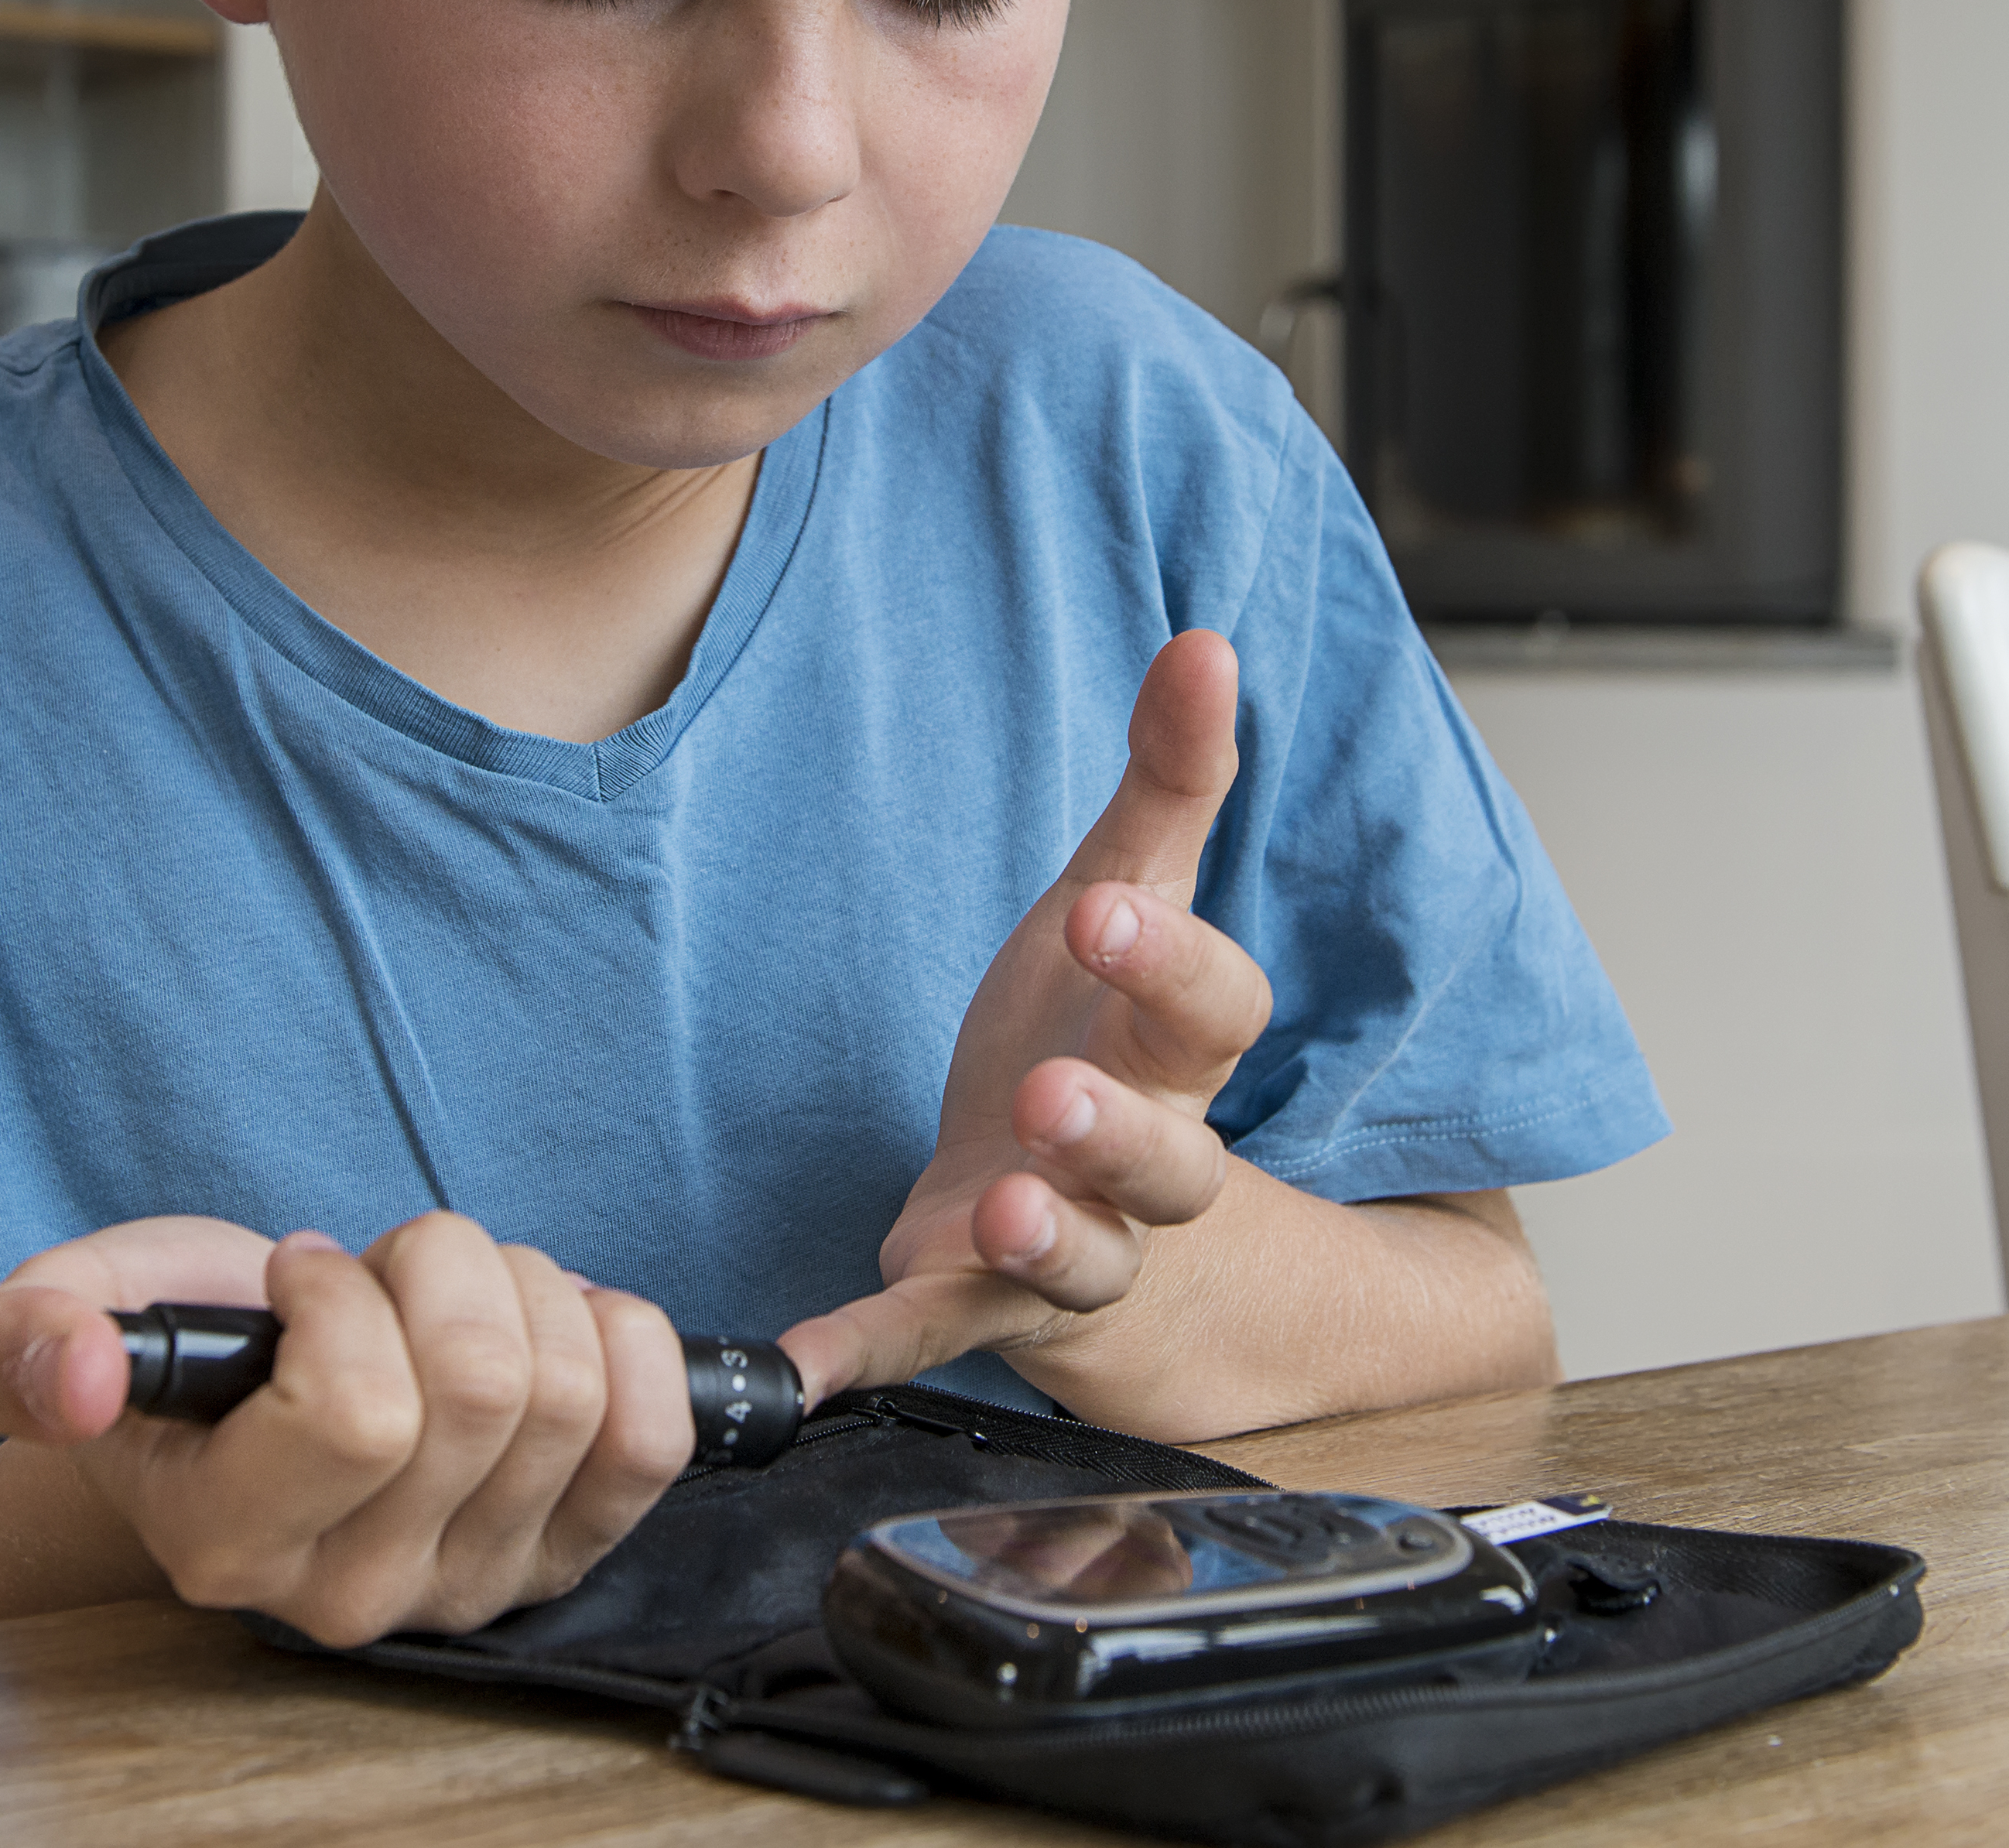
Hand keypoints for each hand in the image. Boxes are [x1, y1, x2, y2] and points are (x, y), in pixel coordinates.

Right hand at [0, 1210, 696, 1645]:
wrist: (251, 1405)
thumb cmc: (175, 1358)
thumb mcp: (52, 1323)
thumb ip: (16, 1345)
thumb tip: (73, 1371)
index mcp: (232, 1547)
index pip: (362, 1414)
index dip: (342, 1299)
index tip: (295, 1281)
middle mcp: (364, 1594)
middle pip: (489, 1386)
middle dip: (437, 1265)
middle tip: (378, 1280)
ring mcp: (479, 1583)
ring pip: (573, 1387)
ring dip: (517, 1287)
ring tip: (444, 1303)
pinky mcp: (572, 1550)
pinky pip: (657, 1430)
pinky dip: (620, 1331)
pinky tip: (550, 1320)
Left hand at [782, 629, 1273, 1407]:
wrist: (1052, 1190)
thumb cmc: (1092, 1029)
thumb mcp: (1126, 894)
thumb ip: (1170, 780)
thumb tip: (1206, 642)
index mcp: (1172, 1052)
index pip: (1208, 1010)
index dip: (1166, 967)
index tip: (1102, 914)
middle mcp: (1134, 1164)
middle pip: (1164, 1165)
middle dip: (1113, 1133)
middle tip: (1053, 1093)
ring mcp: (1056, 1248)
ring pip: (1074, 1264)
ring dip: (1038, 1242)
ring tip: (996, 1211)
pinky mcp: (963, 1306)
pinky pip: (921, 1336)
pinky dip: (864, 1352)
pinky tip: (799, 1366)